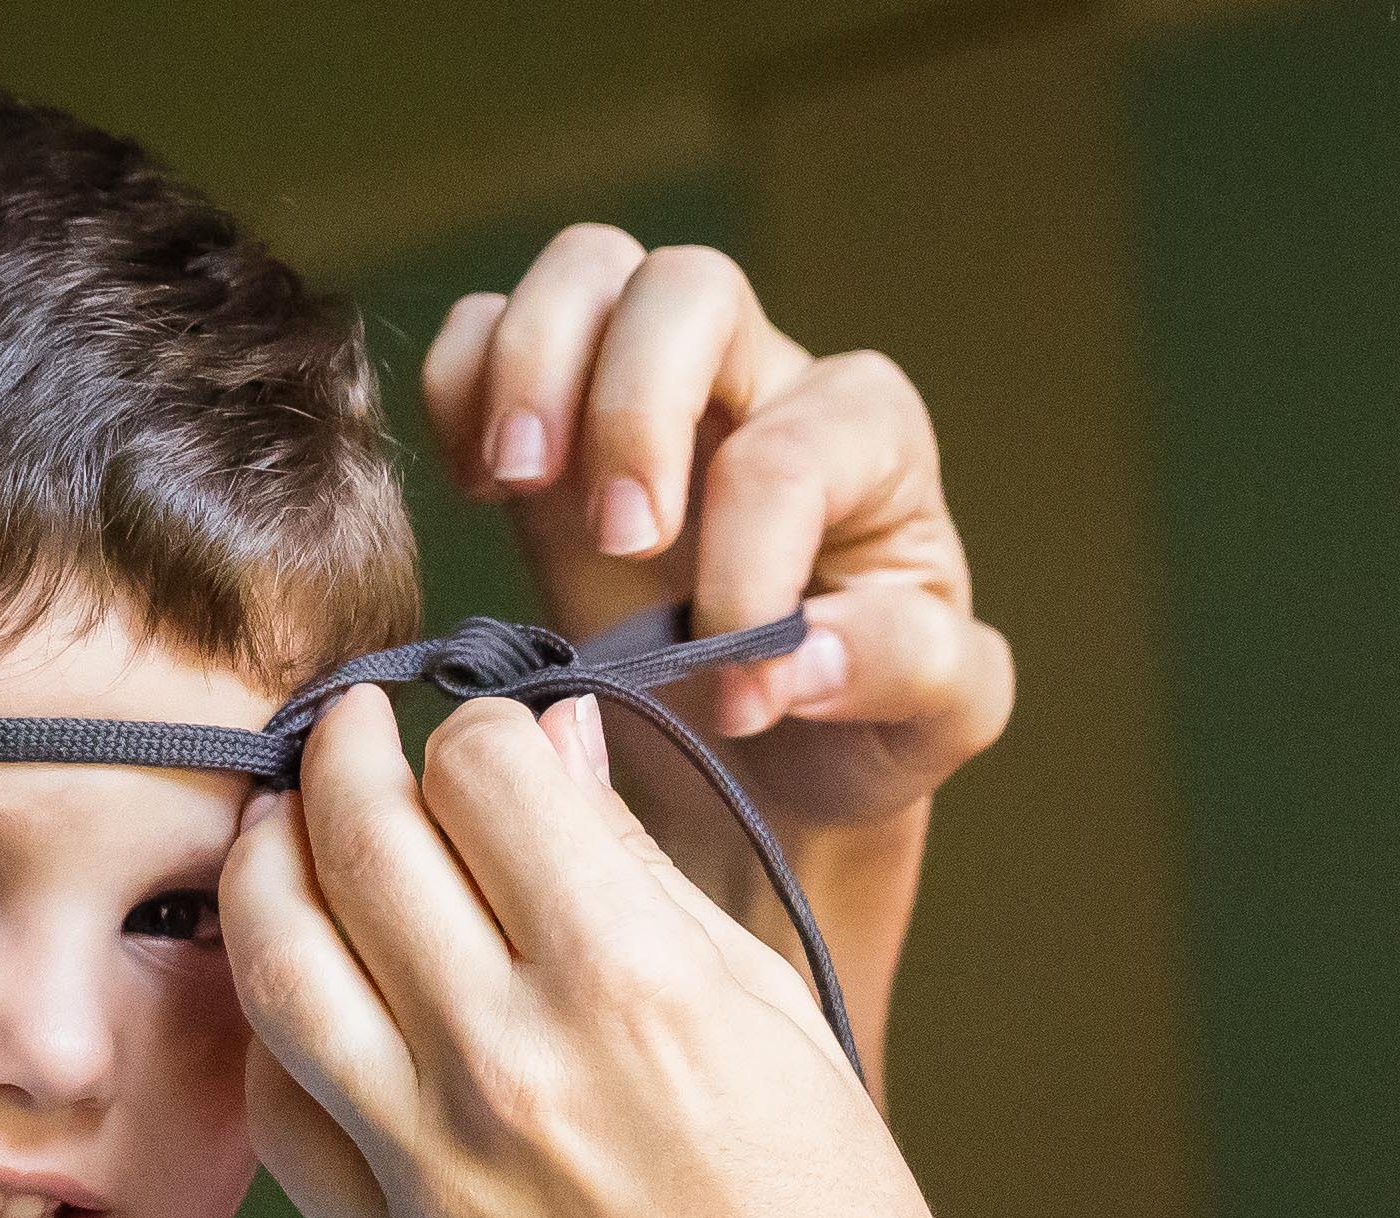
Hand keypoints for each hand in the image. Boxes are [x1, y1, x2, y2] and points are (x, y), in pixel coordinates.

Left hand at [229, 682, 1015, 1217]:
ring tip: (288, 834)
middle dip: (345, 756)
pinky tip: (304, 995)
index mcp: (631, 980)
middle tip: (351, 741)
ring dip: (268, 865)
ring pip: (278, 956)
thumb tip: (552, 742)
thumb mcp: (770, 1013)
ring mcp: (436, 1169)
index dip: (475, 732)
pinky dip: (273, 1027)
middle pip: (359, 835)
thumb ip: (639, 870)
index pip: (481, 767)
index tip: (479, 745)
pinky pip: (280, 1110)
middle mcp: (514, 1060)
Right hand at [419, 228, 1013, 838]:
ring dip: (531, 366)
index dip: (750, 574)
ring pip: (587, 271)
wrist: (775, 765)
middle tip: (618, 542)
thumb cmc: (864, 725)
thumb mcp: (939, 718)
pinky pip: (484, 325)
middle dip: (635, 408)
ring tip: (513, 485)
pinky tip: (478, 491)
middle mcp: (762, 380)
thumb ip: (904, 668)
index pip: (792, 456)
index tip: (735, 699)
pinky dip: (460, 384)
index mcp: (873, 441)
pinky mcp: (554, 414)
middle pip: (690, 288)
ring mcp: (650, 383)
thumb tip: (800, 653)